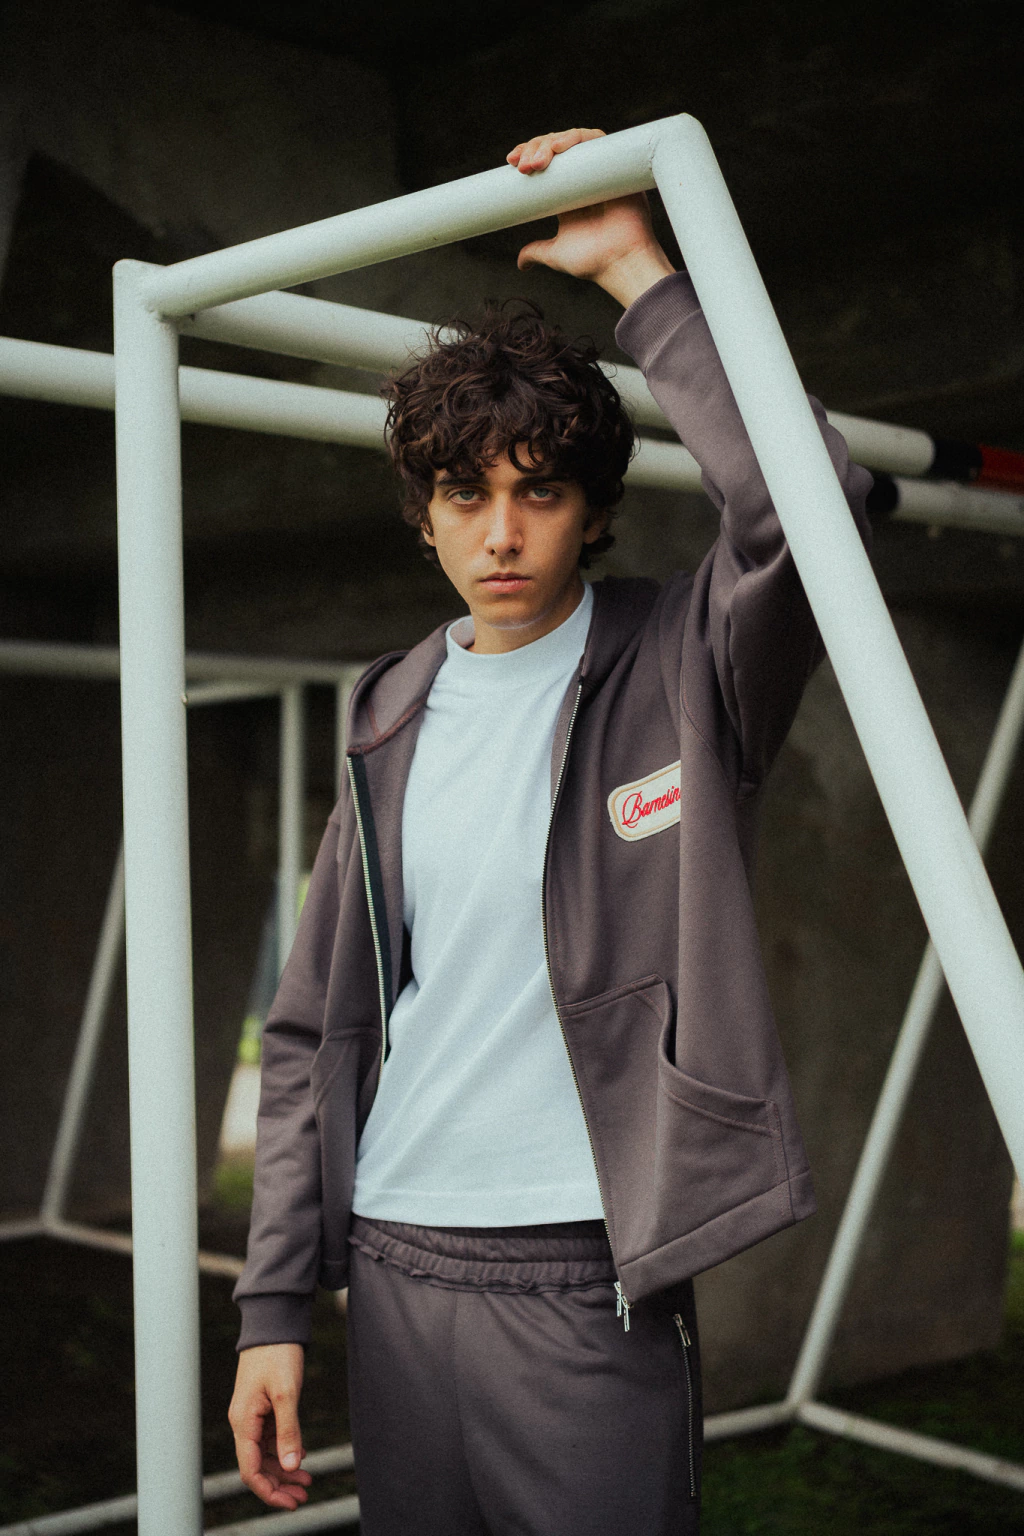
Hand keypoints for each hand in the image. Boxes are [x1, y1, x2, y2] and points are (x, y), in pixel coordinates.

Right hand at [229, 1343, 311, 1510]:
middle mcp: (243, 1422)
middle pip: (257, 1466)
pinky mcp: (262, 1408)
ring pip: (264, 1454)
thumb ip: (288, 1431)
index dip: (269, 1491)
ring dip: (283, 1469)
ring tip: (307, 1481)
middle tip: (304, 1495)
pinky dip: (284, 1451)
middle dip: (279, 1484)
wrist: (273, 1323)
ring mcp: (252, 1416)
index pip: (250, 1470)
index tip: (291, 1502)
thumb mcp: (286, 1393)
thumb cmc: (277, 1354)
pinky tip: (301, 1458)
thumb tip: (291, 1465)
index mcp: (243, 1421)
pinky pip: (270, 1439)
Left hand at [507, 128, 675, 307]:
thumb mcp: (557, 255)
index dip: (528, 155)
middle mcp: (585, 178)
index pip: (547, 163)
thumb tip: (521, 264)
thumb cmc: (594, 262)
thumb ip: (537, 252)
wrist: (619, 263)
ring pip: (572, 140)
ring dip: (550, 143)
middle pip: (556, 147)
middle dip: (534, 149)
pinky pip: (596, 139)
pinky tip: (559, 147)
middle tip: (523, 167)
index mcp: (569, 194)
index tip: (512, 162)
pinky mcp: (617, 165)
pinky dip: (576, 138)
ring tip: (537, 162)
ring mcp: (600, 169)